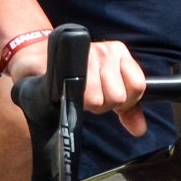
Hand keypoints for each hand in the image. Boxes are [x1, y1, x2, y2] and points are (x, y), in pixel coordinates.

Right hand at [8, 36, 148, 136]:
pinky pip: (83, 96)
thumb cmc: (79, 76)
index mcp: (120, 53)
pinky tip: (71, 93)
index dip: (126, 101)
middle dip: (104, 104)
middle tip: (91, 96)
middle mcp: (106, 50)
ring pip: (99, 99)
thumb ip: (128, 110)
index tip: (112, 99)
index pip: (138, 85)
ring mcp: (88, 54)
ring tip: (80, 93)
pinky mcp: (69, 63)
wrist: (41, 61)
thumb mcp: (108, 88)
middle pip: (118, 96)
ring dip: (88, 104)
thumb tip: (140, 130)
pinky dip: (77, 100)